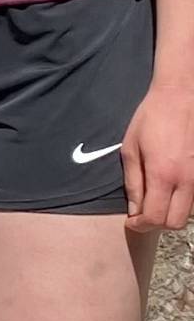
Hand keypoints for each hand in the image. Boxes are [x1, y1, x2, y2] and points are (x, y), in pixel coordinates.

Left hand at [122, 80, 193, 230]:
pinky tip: (170, 186)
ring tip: (157, 196)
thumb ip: (133, 183)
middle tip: (144, 212)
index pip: (155, 219)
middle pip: (176, 223)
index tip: (131, 220)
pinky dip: (182, 199)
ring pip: (189, 212)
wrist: (181, 95)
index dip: (140, 225)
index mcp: (164, 175)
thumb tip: (134, 210)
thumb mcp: (131, 149)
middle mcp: (186, 179)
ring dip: (171, 211)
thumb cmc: (152, 118)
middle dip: (157, 223)